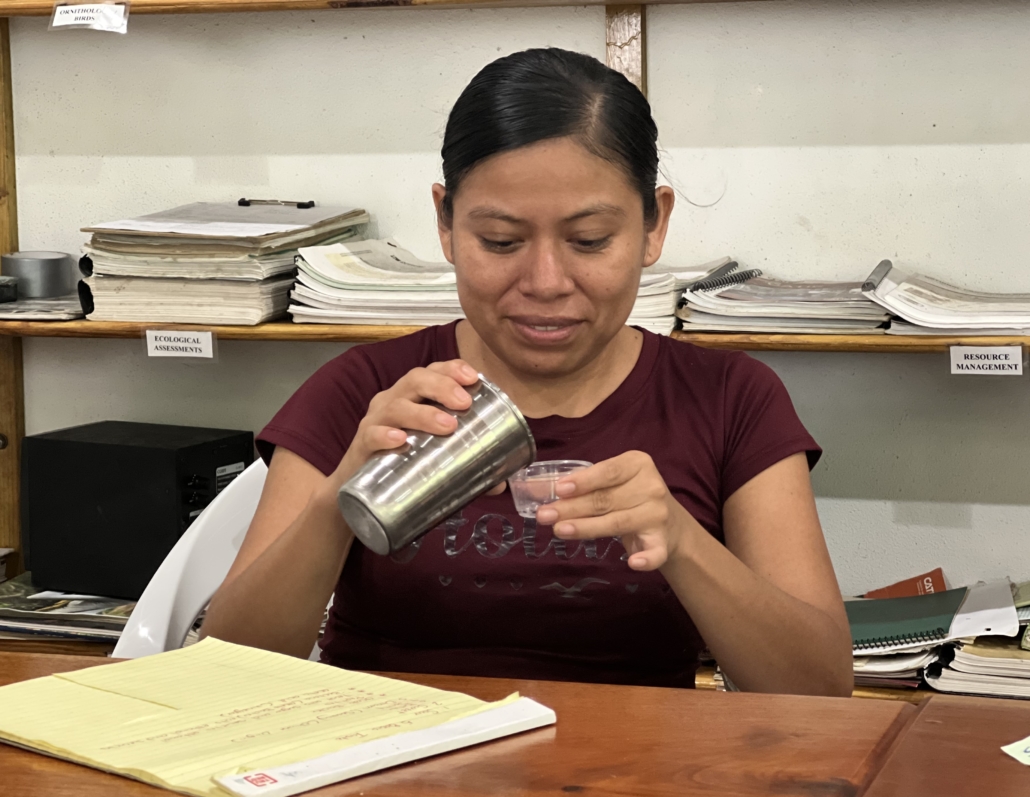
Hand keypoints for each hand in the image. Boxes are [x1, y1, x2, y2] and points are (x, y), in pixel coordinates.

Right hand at [324, 360, 477, 491]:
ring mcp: (375, 421)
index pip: (432, 371)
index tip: (473, 377)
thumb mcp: (434, 457)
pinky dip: (385, 435)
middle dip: (441, 386)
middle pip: (415, 379)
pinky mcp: (361, 446)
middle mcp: (393, 401)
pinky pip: (370, 434)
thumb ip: (466, 467)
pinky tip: (401, 440)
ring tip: (447, 425)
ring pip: (395, 405)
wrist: (361, 495)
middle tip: (464, 404)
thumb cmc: (404, 464)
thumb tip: (500, 483)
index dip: (451, 368)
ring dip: (422, 412)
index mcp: (413, 397)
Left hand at [534, 451, 700, 571]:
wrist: (670, 524)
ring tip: (560, 531)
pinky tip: (633, 563)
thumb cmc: (629, 496)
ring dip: (587, 528)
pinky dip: (646, 558)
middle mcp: (651, 487)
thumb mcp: (610, 482)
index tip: (559, 489)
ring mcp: (658, 515)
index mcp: (638, 464)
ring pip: (617, 523)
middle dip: (572, 508)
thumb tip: (536, 487)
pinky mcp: (663, 541)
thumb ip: (581, 484)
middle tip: (544, 515)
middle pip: (606, 499)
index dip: (583, 481)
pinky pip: (655, 552)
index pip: (607, 471)